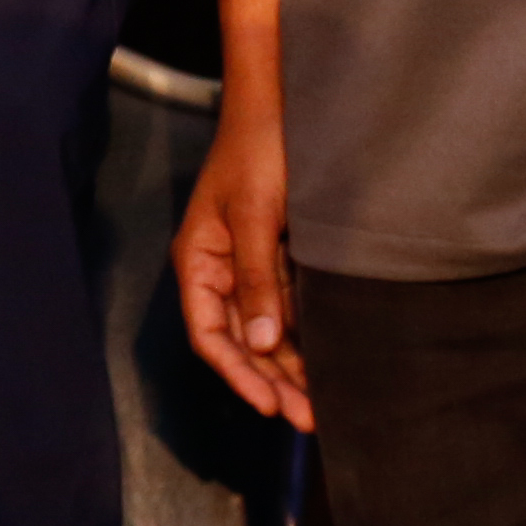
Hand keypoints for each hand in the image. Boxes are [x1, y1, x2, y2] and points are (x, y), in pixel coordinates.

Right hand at [173, 109, 312, 431]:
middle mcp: (221, 272)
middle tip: (308, 419)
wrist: (282, 106)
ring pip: (265, 332)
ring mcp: (251, 268)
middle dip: (270, 382)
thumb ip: (257, 280)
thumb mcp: (254, 215)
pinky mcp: (279, 260)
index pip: (208, 334)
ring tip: (320, 406)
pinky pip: (288, 311)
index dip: (237, 374)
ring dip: (290, 368)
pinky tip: (327, 364)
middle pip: (239, 342)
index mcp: (198, 261)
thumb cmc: (257, 152)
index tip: (270, 404)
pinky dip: (304, 339)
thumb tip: (260, 343)